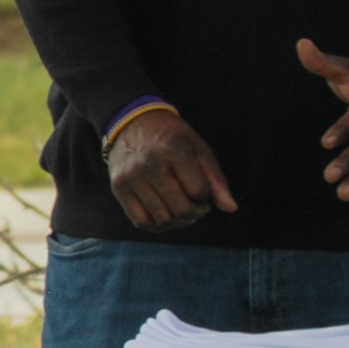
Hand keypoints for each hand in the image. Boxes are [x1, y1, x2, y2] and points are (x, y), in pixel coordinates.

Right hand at [104, 102, 238, 231]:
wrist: (131, 121)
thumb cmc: (171, 136)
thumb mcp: (199, 149)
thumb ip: (216, 179)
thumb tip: (230, 208)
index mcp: (172, 150)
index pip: (198, 192)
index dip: (206, 196)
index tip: (201, 189)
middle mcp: (148, 164)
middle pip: (181, 209)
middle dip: (195, 212)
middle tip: (195, 204)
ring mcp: (130, 177)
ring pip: (162, 219)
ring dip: (178, 221)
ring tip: (180, 209)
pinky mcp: (118, 187)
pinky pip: (141, 221)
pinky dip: (157, 225)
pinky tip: (165, 215)